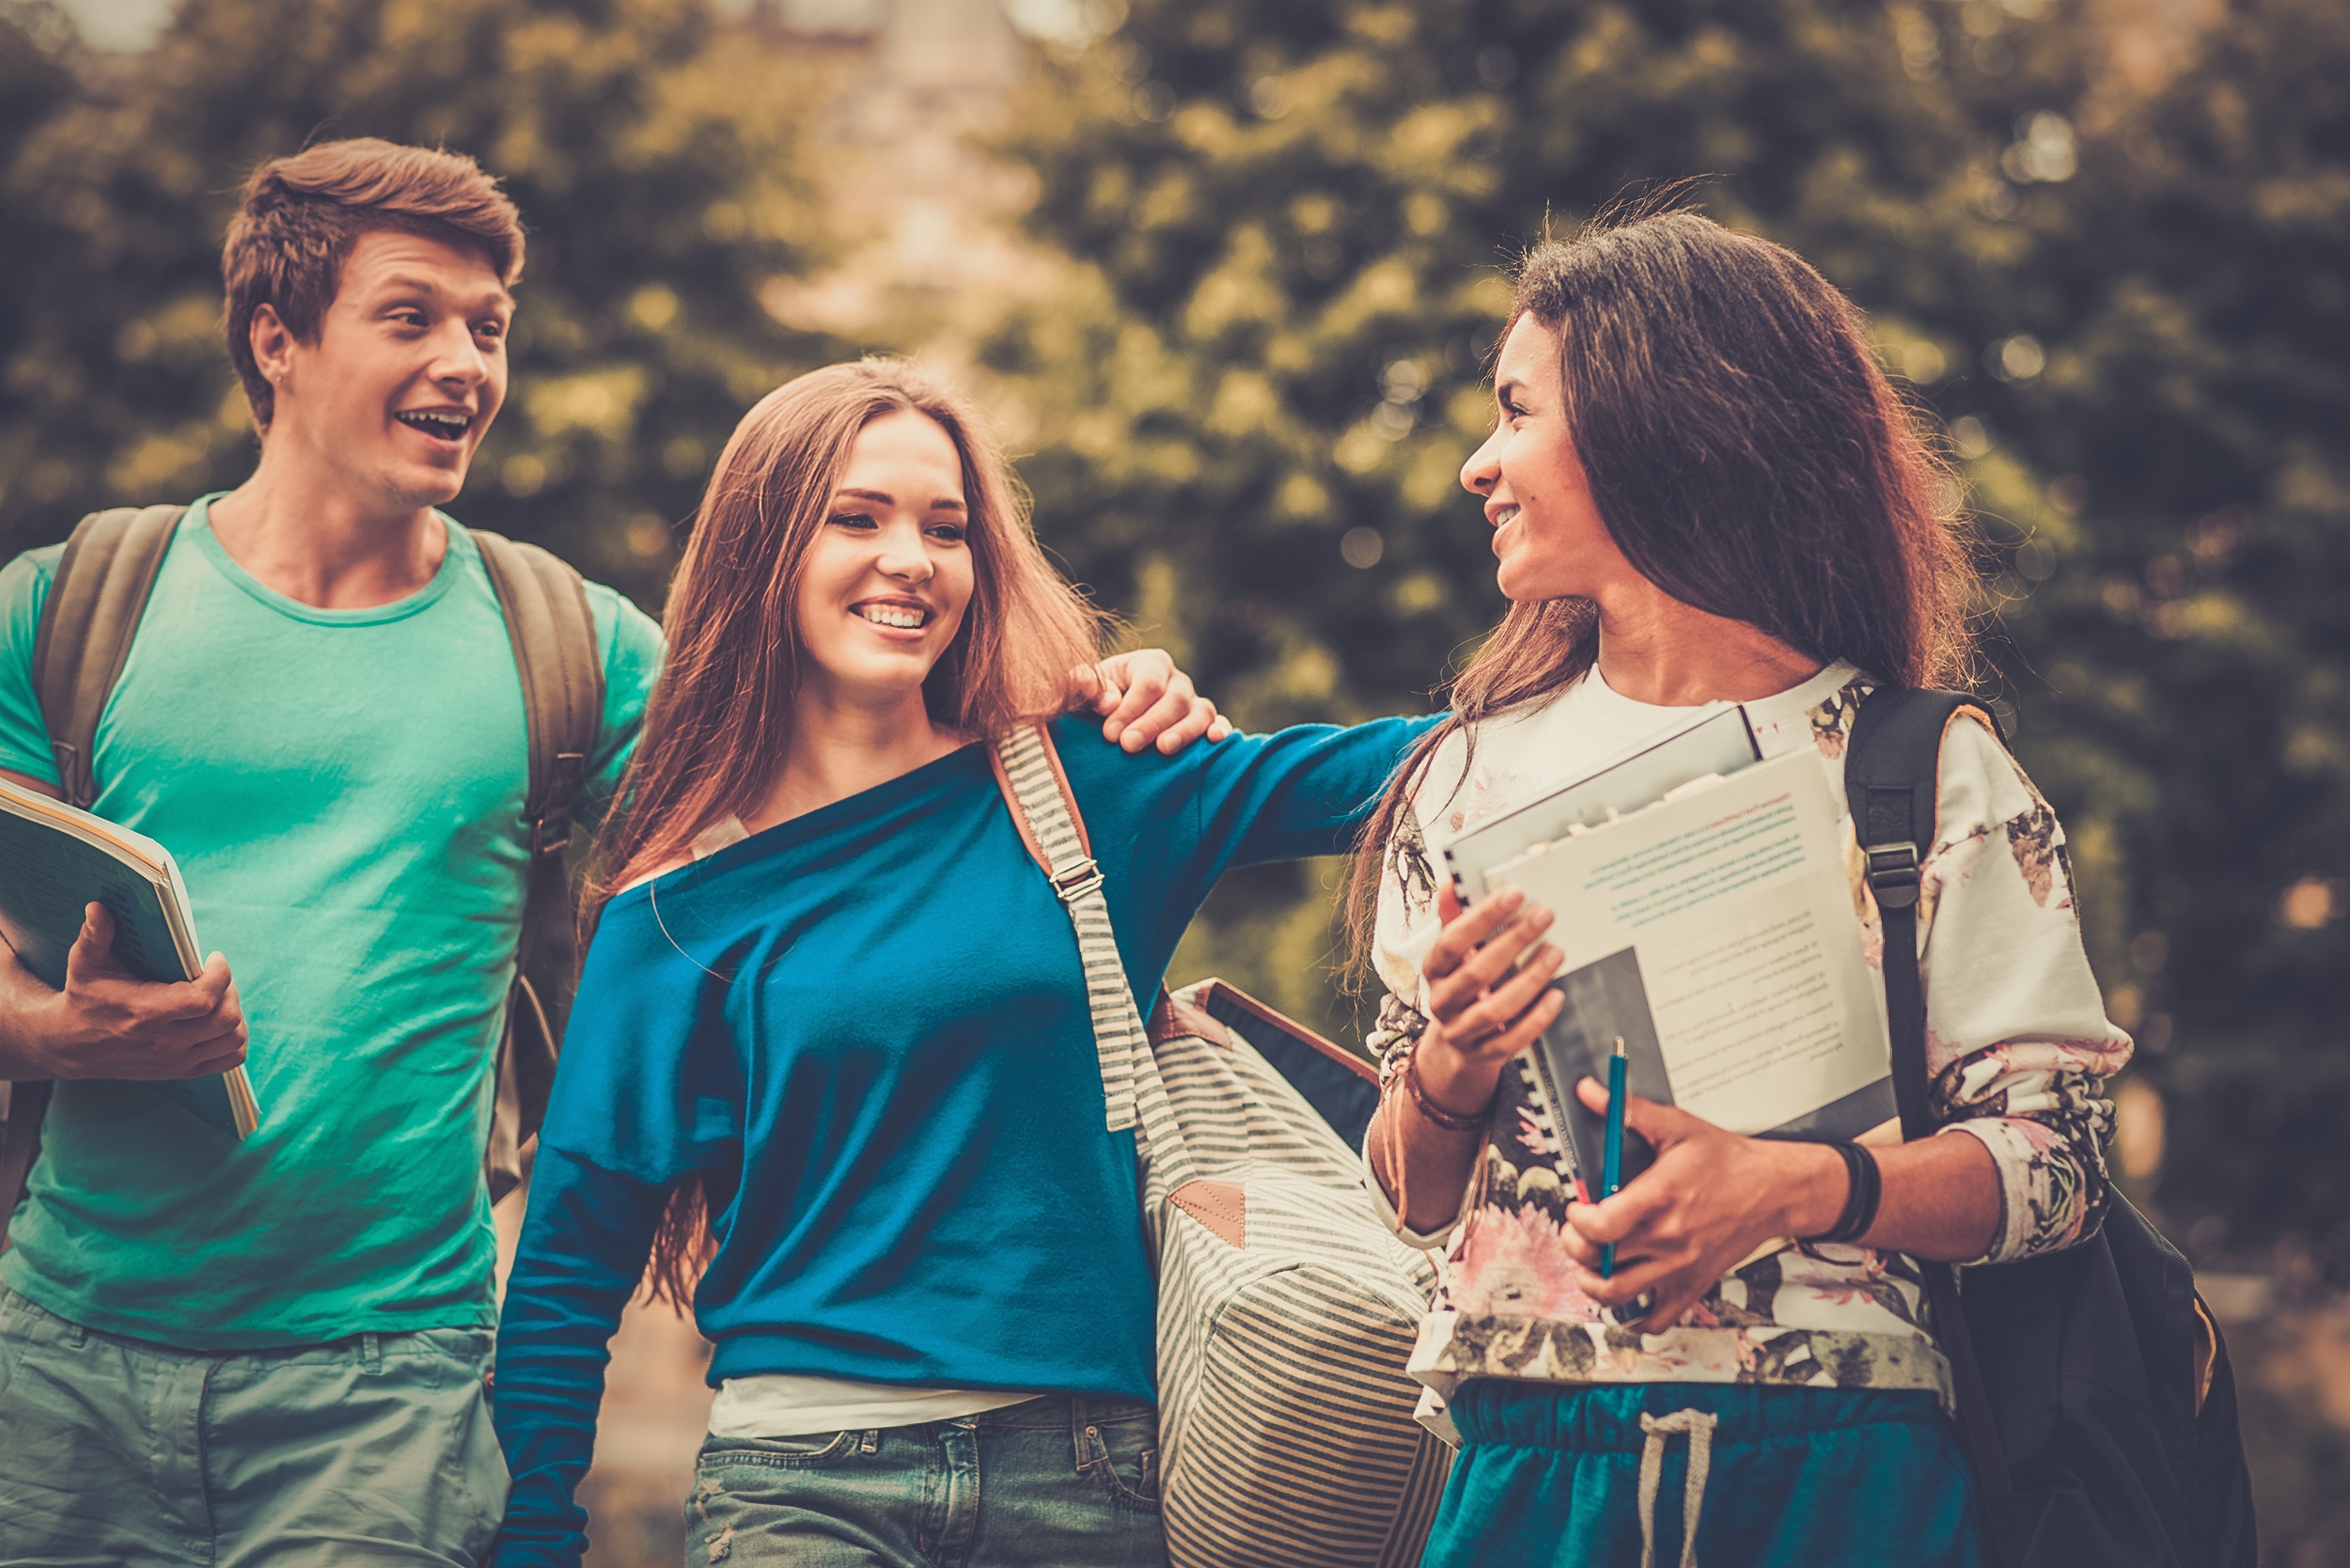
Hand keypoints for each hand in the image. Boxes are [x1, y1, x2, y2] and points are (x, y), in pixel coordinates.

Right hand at [0, 903, 247, 1079]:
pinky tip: (217, 1019)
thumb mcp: (85, 965)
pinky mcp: (181, 1071)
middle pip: (226, 1018)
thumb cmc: (84, 998)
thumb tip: (99, 906)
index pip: (203, 998)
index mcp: (145, 1014)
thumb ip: (95, 936)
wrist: (69, 1045)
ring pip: (234, 1039)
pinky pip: (230, 1058)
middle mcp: (164, 1042)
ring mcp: (175, 1060)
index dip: (220, 974)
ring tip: (217, 996)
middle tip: (216, 976)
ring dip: (235, 1013)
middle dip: (230, 990)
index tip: (213, 958)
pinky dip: (234, 1039)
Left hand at [1069, 649, 1232, 754]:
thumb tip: (1110, 702)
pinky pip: (1219, 723)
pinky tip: (1215, 740)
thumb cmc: (1096, 702)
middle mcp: (1177, 680)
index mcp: (1150, 663)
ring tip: (1164, 748)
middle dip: (1151, 723)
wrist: (1109, 720)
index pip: (1148, 683)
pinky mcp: (1205, 723)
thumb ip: (1087, 687)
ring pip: (1200, 712)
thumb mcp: (1084, 690)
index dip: (1130, 708)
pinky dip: (1220, 731)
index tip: (1110, 734)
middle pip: (1174, 698)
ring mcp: (1194, 702)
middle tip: (1128, 745)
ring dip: (1184, 731)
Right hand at [1410, 887, 1565, 1118]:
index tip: (1514, 893)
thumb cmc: (1460, 988)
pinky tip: (1556, 996)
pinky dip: (1536, 1018)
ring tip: (1556, 952)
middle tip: (1544, 916)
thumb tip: (1450, 883)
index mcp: (1433, 970)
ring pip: (1495, 1009)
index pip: (1452, 941)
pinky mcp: (1484, 1054)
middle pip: (1476, 973)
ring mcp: (1462, 1031)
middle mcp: (1442, 1001)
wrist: (1454, 1047)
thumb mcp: (1452, 956)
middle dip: (1514, 941)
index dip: (1481, 917)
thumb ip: (1454, 920)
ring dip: (1529, 979)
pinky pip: (1511, 1039)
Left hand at [1559, 1077, 1845, 1332]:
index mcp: (1661, 1197)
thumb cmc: (1726, 1159)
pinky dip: (1633, 1317)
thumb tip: (1589, 1091)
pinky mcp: (1693, 1285)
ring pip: (1617, 1295)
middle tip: (1578, 1231)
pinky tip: (1624, 1296)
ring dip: (1591, 1283)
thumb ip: (1630, 1111)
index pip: (1602, 1226)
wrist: (1775, 1191)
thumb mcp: (1678, 1126)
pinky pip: (1656, 1319)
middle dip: (1575, 1246)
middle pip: (1600, 1262)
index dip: (1577, 1220)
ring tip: (1590, 1264)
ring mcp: (1680, 1267)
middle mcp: (1669, 1238)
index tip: (1577, 1206)